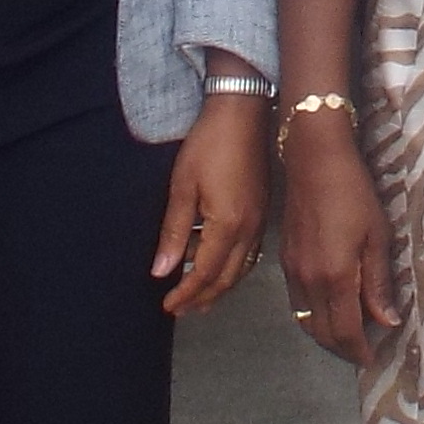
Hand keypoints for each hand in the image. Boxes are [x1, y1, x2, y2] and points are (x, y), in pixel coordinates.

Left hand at [155, 92, 272, 317]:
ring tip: (198, 298)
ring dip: (219, 287)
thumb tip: (160, 271)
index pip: (204, 273)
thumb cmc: (209, 145)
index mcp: (228, 225)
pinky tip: (220, 267)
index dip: (185, 293)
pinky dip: (232, 269)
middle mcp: (249, 230)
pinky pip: (249, 254)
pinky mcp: (263, 212)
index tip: (167, 305)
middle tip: (180, 310)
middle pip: (226, 278)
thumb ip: (173, 231)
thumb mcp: (182, 186)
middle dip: (202, 298)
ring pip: (240, 269)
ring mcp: (260, 222)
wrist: (244, 113)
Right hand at [275, 107, 400, 369]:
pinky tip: (329, 308)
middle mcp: (309, 281)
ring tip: (349, 335)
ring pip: (306, 320)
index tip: (373, 360)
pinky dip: (313, 316)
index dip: (359, 351)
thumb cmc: (354, 193)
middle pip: (322, 333)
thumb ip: (379, 283)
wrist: (314, 160)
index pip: (345, 331)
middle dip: (342, 349)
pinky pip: (297, 303)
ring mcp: (293, 271)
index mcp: (335, 277)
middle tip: (363, 352)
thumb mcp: (377, 237)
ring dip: (326, 335)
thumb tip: (387, 322)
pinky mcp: (285, 260)